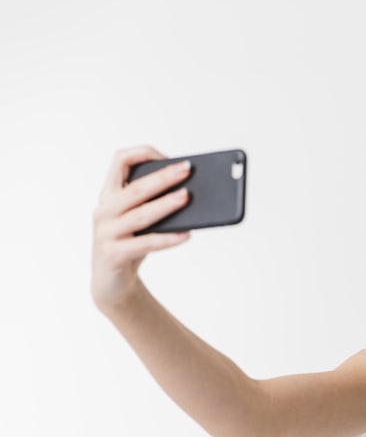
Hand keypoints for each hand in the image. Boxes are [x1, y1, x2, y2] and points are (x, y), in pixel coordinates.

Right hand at [91, 146, 191, 311]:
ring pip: (140, 214)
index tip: (168, 157)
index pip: (120, 160)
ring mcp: (106, 232)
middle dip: (163, 177)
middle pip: (136, 188)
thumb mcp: (139, 220)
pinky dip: (167, 239)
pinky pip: (145, 244)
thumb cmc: (131, 244)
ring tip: (187, 197)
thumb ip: (154, 204)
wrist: (111, 283)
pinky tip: (186, 235)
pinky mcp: (114, 254)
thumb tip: (190, 193)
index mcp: (110, 195)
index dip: (143, 153)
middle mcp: (104, 210)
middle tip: (187, 170)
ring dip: (166, 204)